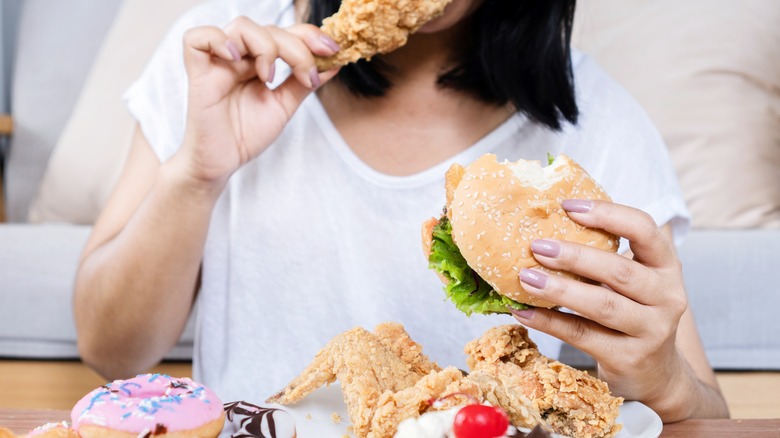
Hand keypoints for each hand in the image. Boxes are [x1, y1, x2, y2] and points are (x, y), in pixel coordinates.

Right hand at [176, 17, 340, 186]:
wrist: (222, 163)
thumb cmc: (246, 134)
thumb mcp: (284, 105)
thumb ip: (303, 82)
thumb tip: (334, 63)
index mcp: (258, 61)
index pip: (285, 33)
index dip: (309, 35)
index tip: (332, 50)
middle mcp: (239, 57)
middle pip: (268, 28)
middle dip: (296, 47)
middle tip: (307, 74)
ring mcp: (218, 62)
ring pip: (241, 26)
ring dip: (265, 45)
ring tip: (269, 76)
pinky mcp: (198, 74)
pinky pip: (197, 39)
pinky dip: (218, 41)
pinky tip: (237, 59)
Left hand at [509, 200, 691, 417]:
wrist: (657, 374)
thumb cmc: (634, 313)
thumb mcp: (634, 282)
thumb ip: (604, 257)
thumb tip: (545, 228)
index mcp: (666, 266)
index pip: (645, 230)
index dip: (607, 214)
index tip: (568, 206)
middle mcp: (667, 297)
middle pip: (620, 270)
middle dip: (575, 256)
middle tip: (537, 246)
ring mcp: (651, 331)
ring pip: (602, 305)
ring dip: (560, 289)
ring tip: (526, 277)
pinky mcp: (629, 358)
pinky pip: (583, 335)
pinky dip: (549, 322)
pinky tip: (523, 312)